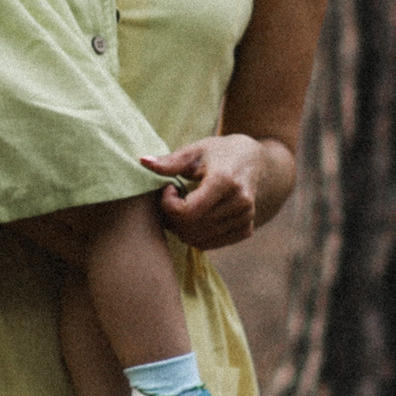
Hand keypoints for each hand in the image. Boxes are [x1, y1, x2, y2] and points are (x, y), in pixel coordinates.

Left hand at [143, 136, 266, 250]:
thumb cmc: (218, 153)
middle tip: (170, 200)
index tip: (169, 188)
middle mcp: (240, 202)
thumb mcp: (195, 151)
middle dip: (172, 217)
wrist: (253, 161)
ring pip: (199, 239)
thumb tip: (142, 161)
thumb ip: (170, 161)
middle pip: (192, 227)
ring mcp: (245, 218)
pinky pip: (211, 244)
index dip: (169, 204)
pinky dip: (196, 235)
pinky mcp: (246, 229)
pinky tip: (194, 217)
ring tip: (181, 206)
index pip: (188, 211)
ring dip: (182, 228)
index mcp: (225, 181)